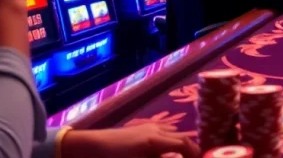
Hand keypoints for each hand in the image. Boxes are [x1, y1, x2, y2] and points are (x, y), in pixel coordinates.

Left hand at [62, 124, 199, 157]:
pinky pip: (160, 133)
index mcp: (155, 140)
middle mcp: (155, 130)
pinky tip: (162, 153)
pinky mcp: (138, 129)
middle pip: (181, 138)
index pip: (185, 144)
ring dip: (178, 146)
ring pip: (171, 135)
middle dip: (189, 151)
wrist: (86, 148)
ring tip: (179, 157)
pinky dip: (167, 142)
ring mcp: (146, 127)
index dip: (196, 154)